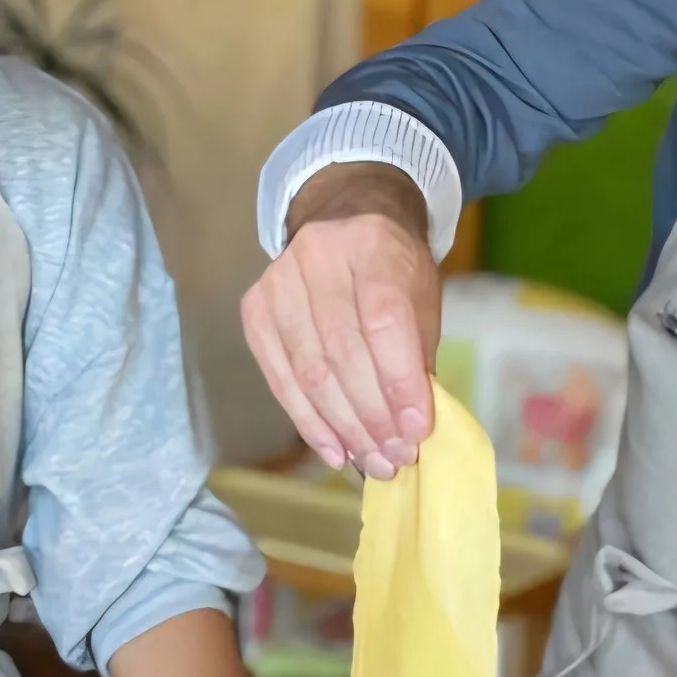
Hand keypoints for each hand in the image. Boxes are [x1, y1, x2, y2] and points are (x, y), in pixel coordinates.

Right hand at [241, 163, 439, 477]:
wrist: (345, 215)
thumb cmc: (393, 267)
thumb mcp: (421, 297)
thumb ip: (416, 354)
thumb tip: (410, 427)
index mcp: (372, 245)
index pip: (382, 322)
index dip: (398, 382)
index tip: (417, 430)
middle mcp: (318, 257)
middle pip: (341, 353)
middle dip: (371, 416)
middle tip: (396, 457)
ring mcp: (277, 282)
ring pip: (308, 372)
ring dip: (342, 427)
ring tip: (371, 461)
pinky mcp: (255, 309)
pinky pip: (279, 378)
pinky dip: (308, 421)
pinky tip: (334, 449)